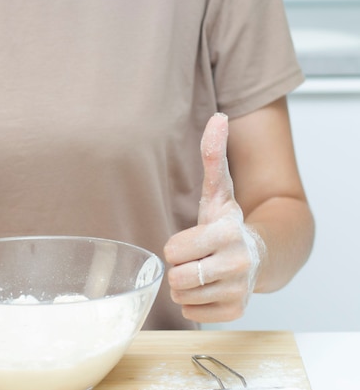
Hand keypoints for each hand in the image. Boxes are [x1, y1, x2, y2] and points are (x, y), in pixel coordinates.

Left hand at [163, 113, 265, 322]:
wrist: (260, 253)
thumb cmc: (228, 223)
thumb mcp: (217, 190)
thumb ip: (212, 156)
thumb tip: (217, 117)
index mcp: (228, 232)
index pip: (172, 250)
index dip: (176, 246)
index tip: (192, 241)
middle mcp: (238, 262)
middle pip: (176, 276)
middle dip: (179, 267)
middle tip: (195, 259)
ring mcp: (239, 289)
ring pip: (182, 296)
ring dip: (185, 285)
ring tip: (203, 271)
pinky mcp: (236, 310)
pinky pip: (192, 313)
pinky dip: (194, 303)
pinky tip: (209, 288)